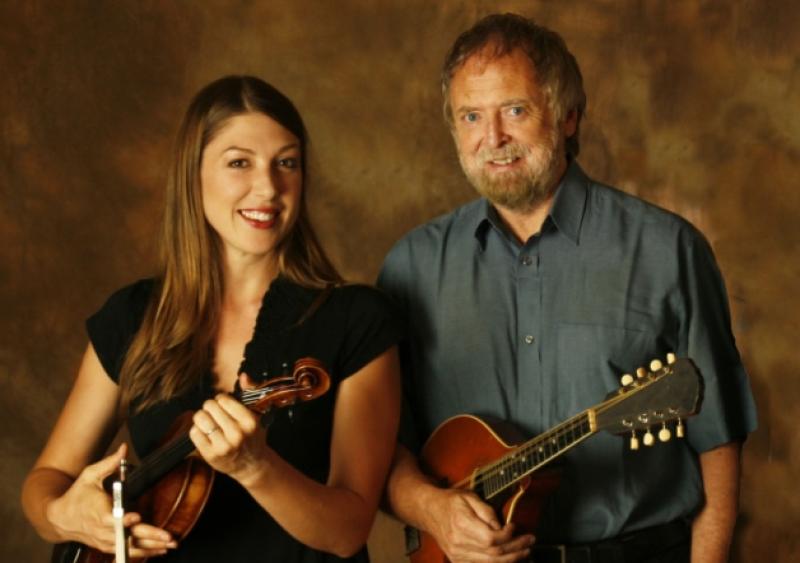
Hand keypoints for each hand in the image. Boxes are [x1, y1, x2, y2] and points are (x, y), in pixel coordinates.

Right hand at [46, 443, 175, 556]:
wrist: (60, 519)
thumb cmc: (77, 495)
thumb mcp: (90, 475)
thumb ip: (109, 463)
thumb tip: (124, 448)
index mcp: (98, 512)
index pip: (110, 519)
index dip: (123, 520)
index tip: (135, 517)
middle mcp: (102, 530)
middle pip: (126, 536)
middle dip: (149, 537)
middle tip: (167, 536)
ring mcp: (106, 541)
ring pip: (129, 548)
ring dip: (151, 548)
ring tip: (170, 545)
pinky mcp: (108, 546)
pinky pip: (127, 553)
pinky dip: (143, 553)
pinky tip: (159, 551)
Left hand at [190, 375, 269, 484]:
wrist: (251, 465)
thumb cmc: (252, 437)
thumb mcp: (256, 415)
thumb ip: (249, 393)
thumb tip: (244, 375)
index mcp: (249, 422)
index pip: (223, 399)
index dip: (221, 400)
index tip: (224, 407)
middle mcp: (237, 434)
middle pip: (210, 406)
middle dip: (211, 408)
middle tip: (216, 415)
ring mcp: (223, 446)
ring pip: (200, 418)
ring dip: (202, 418)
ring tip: (209, 423)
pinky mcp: (210, 455)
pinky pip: (194, 433)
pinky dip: (197, 430)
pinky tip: (206, 434)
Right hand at [421, 488, 533, 562]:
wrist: (430, 511)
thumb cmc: (450, 502)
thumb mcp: (469, 497)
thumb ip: (487, 511)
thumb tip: (501, 526)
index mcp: (462, 524)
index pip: (491, 538)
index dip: (508, 536)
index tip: (515, 526)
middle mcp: (458, 543)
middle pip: (493, 554)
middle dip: (516, 550)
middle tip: (530, 542)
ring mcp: (457, 555)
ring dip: (511, 559)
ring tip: (525, 552)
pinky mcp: (458, 560)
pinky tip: (509, 559)